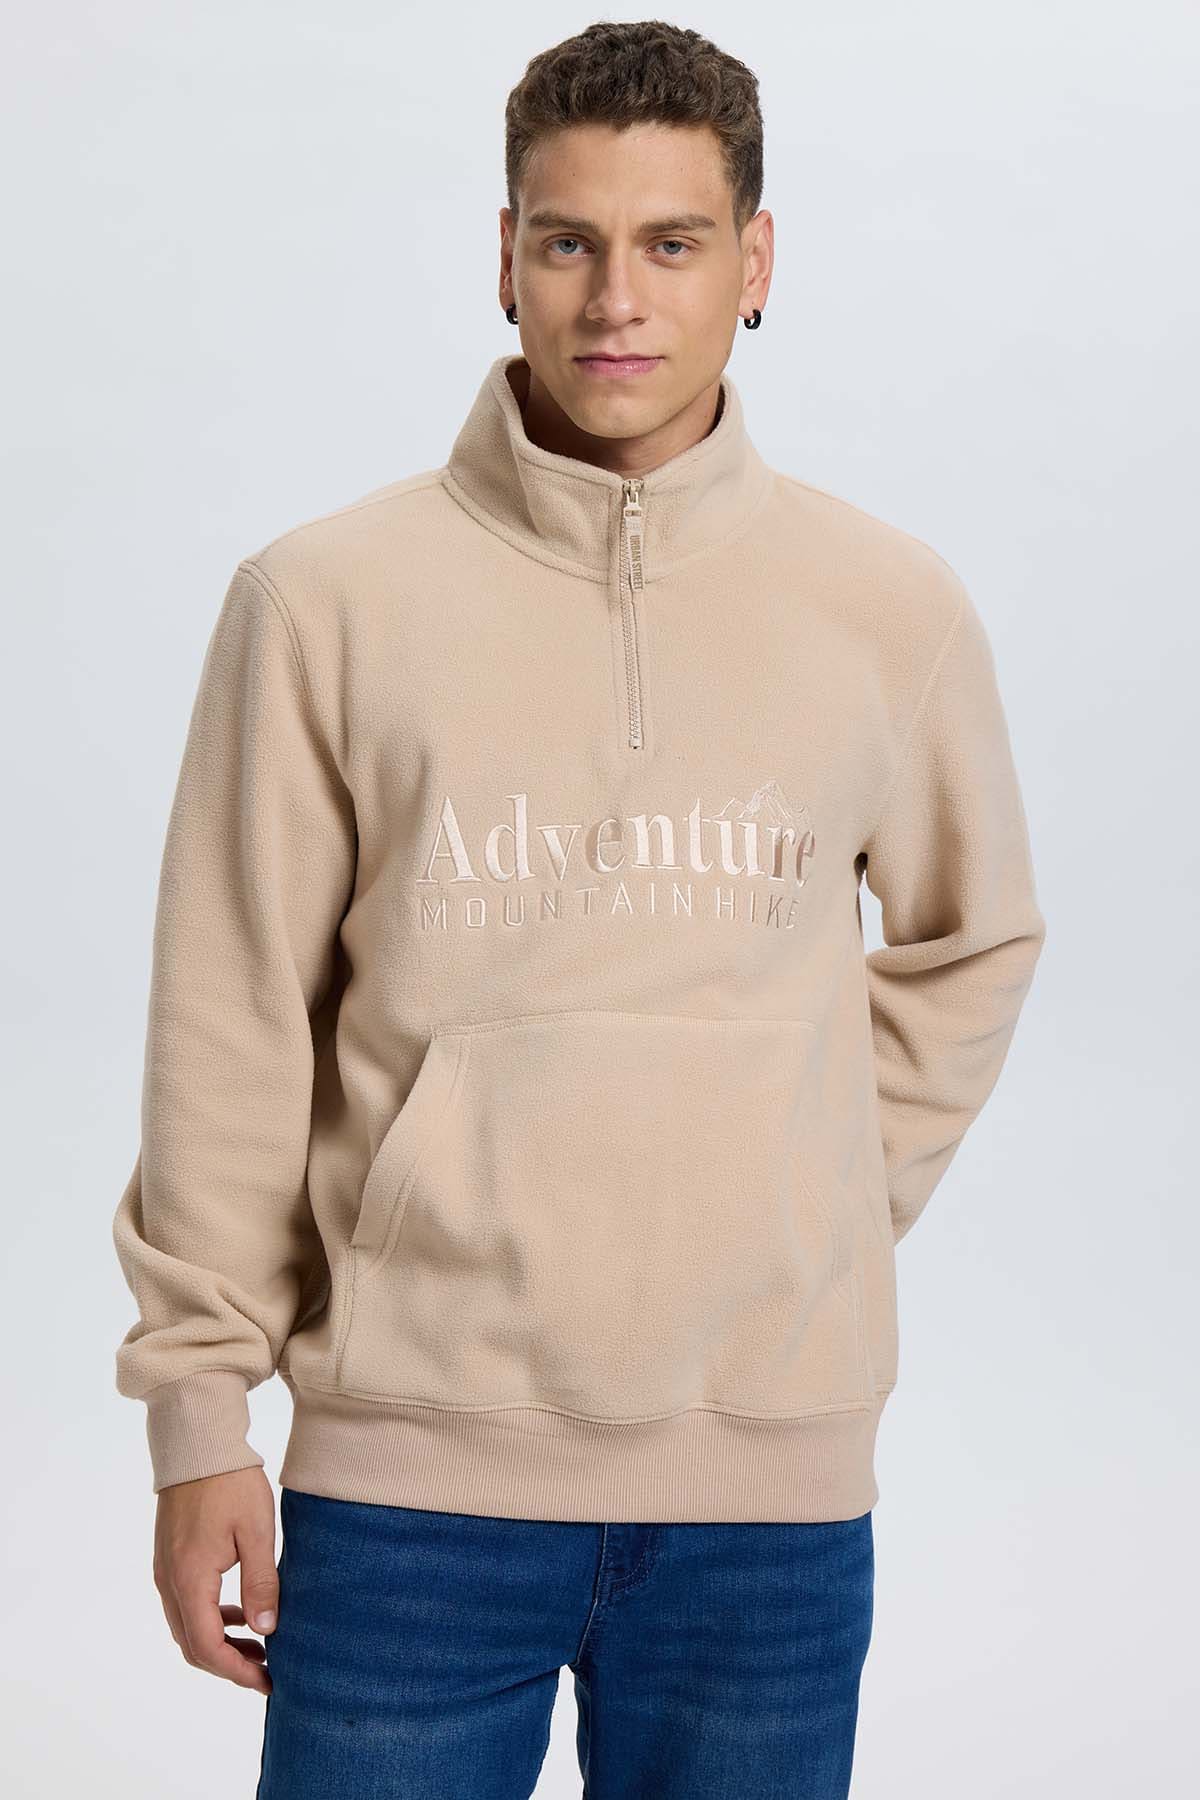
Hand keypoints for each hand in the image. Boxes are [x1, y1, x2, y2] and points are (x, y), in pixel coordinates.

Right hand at [153, 1465, 277, 1692]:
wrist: (198, 1445)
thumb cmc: (230, 1483)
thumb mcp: (255, 1532)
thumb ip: (261, 1584)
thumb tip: (267, 1631)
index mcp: (190, 1580)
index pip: (208, 1647)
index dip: (237, 1671)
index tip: (268, 1681)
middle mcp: (170, 1582)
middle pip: (193, 1645)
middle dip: (229, 1664)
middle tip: (266, 1671)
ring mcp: (166, 1571)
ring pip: (187, 1627)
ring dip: (220, 1643)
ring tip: (260, 1645)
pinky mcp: (170, 1559)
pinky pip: (186, 1604)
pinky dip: (211, 1619)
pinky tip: (240, 1612)